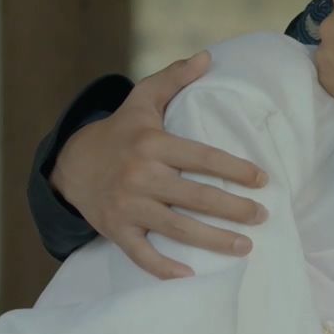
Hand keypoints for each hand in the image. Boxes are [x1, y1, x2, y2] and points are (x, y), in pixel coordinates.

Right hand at [49, 51, 270, 277]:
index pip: (201, 157)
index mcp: (152, 143)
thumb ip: (174, 77)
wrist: (72, 164)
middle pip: (194, 197)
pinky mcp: (116, 230)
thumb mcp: (143, 99)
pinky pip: (142, 254)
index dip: (234, 169)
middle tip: (262, 216)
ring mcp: (127, 206)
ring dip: (213, 241)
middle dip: (232, 208)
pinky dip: (164, 268)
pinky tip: (191, 276)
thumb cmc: (121, 131)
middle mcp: (140, 176)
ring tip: (245, 247)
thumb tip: (208, 57)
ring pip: (176, 228)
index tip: (262, 180)